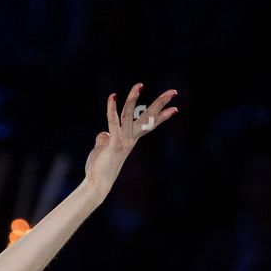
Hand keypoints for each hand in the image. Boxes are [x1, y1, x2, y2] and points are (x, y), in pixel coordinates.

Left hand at [83, 83, 177, 201]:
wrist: (95, 185)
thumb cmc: (99, 169)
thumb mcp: (103, 150)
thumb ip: (104, 138)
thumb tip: (104, 133)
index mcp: (130, 140)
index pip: (148, 126)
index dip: (161, 117)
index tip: (174, 109)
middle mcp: (130, 140)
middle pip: (148, 118)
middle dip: (160, 103)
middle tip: (174, 91)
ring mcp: (123, 141)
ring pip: (129, 116)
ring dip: (133, 99)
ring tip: (139, 85)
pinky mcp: (114, 144)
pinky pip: (113, 122)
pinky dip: (111, 109)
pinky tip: (112, 97)